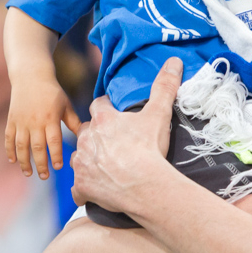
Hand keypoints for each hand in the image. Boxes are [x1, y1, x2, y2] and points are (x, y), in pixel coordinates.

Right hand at [6, 71, 82, 178]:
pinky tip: (13, 161)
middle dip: (40, 164)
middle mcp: (35, 122)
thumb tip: (85, 136)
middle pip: (36, 148)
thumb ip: (74, 122)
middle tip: (44, 176)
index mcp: (51, 118)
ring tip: (28, 173)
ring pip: (21, 146)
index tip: (58, 167)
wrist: (31, 76)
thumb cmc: (52, 92)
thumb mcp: (66, 105)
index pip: (53, 141)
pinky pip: (9, 138)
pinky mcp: (11, 120)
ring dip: (24, 162)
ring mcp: (21, 122)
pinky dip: (9, 151)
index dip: (55, 155)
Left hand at [69, 57, 181, 212]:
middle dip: (95, 136)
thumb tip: (174, 61)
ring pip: (79, 158)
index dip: (106, 109)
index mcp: (102, 120)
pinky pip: (78, 189)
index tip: (114, 113)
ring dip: (88, 160)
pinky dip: (84, 190)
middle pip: (85, 132)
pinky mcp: (82, 186)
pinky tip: (95, 191)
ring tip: (104, 167)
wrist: (145, 186)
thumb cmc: (150, 149)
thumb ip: (164, 87)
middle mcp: (87, 139)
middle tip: (112, 143)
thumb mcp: (159, 115)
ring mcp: (82, 164)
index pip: (98, 105)